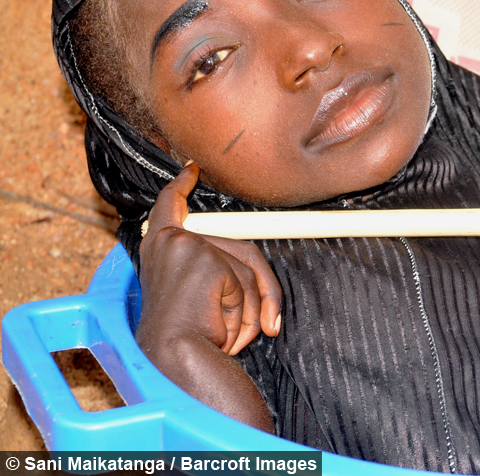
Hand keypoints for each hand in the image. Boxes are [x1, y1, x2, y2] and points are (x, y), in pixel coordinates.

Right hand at [137, 163, 282, 354]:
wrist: (174, 358)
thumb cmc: (186, 341)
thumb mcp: (209, 304)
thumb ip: (231, 286)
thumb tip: (271, 318)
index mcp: (158, 251)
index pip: (169, 208)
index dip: (181, 188)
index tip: (191, 170)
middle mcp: (165, 242)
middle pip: (240, 249)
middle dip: (263, 289)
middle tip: (271, 325)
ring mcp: (184, 244)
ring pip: (246, 267)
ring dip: (250, 307)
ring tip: (227, 336)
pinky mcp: (202, 255)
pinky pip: (244, 279)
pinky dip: (244, 308)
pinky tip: (219, 327)